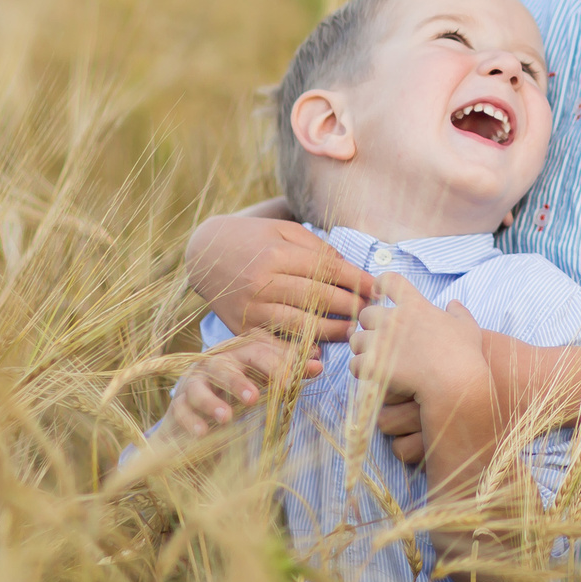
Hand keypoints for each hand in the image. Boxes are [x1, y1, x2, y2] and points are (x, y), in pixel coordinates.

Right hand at [163, 329, 301, 438]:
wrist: (196, 419)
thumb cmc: (237, 394)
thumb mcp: (263, 381)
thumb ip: (286, 371)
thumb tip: (317, 363)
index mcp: (237, 354)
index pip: (258, 349)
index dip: (281, 360)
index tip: (307, 373)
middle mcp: (214, 364)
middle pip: (226, 364)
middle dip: (241, 380)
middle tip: (255, 398)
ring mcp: (193, 384)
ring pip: (198, 385)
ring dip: (212, 401)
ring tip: (227, 417)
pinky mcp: (177, 407)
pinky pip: (180, 411)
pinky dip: (190, 421)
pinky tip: (202, 433)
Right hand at [188, 206, 379, 341]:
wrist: (203, 253)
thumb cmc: (252, 238)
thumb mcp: (283, 231)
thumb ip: (316, 248)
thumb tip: (348, 268)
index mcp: (276, 254)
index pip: (327, 269)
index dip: (356, 280)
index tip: (376, 287)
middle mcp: (262, 282)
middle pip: (317, 298)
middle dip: (349, 306)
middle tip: (371, 312)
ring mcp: (250, 307)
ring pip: (299, 323)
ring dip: (330, 330)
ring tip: (352, 331)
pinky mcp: (240, 327)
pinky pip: (274, 341)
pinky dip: (298, 348)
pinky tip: (319, 350)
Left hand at [352, 273, 489, 467]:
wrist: (455, 383)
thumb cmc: (465, 356)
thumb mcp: (468, 328)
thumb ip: (459, 313)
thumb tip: (453, 303)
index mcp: (416, 306)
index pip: (391, 281)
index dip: (382, 283)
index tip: (379, 290)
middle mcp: (394, 319)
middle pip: (367, 313)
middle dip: (369, 325)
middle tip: (377, 339)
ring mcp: (381, 341)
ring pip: (356, 339)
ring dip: (362, 348)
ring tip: (372, 360)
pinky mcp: (373, 365)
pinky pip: (355, 364)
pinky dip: (361, 370)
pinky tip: (370, 377)